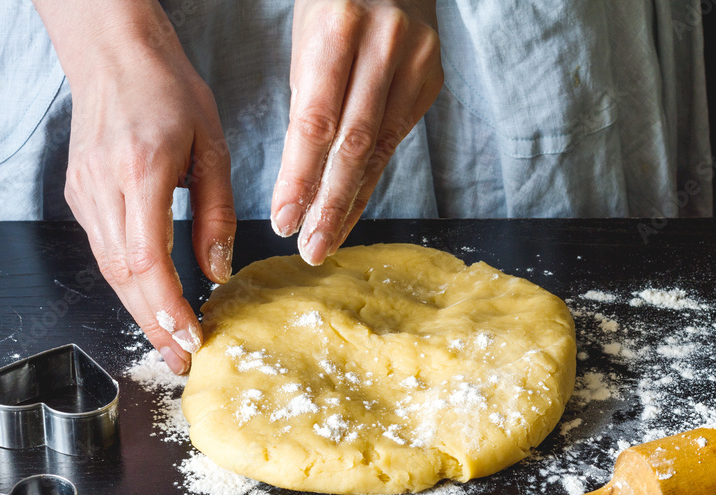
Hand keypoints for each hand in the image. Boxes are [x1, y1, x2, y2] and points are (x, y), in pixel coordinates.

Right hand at [35, 0, 236, 373]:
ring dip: (139, 309)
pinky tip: (150, 298)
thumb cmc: (168, 91)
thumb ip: (217, 213)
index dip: (168, 306)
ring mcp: (84, 193)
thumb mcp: (212, 147)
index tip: (191, 337)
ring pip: (108, 269)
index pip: (147, 259)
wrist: (113, 56)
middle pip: (123, 277)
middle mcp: (103, 187)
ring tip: (169, 340)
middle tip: (180, 360)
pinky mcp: (78, 195)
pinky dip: (127, 281)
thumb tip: (217, 271)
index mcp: (141, 171)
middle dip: (153, 324)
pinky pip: (103, 249)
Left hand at [271, 0, 442, 264]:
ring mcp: (414, 63)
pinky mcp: (431, 79)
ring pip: (378, 149)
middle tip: (309, 248)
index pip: (315, 121)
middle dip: (328, 204)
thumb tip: (302, 175)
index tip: (283, 220)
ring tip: (326, 240)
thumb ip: (308, 99)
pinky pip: (395, 139)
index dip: (299, 177)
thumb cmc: (333, 5)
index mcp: (338, 30)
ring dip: (350, 202)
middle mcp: (383, 46)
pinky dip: (370, 177)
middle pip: (352, 144)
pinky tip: (352, 206)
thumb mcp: (306, 39)